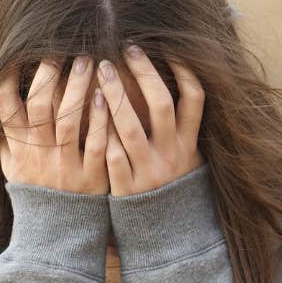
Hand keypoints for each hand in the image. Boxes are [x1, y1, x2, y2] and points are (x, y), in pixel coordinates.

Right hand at [0, 56, 109, 194]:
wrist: (57, 235)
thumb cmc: (35, 194)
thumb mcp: (13, 168)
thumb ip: (7, 139)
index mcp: (19, 148)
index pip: (6, 108)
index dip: (9, 80)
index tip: (18, 56)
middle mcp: (39, 155)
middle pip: (41, 107)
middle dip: (50, 75)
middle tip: (63, 50)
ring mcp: (64, 165)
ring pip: (69, 120)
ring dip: (78, 88)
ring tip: (89, 61)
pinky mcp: (90, 177)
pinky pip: (95, 144)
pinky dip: (100, 120)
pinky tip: (107, 96)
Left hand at [97, 45, 204, 195]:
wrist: (166, 235)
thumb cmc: (170, 184)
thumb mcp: (185, 155)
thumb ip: (179, 125)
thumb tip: (173, 78)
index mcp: (189, 144)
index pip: (195, 99)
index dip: (185, 71)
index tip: (168, 47)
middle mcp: (172, 155)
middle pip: (161, 106)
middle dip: (144, 74)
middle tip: (127, 49)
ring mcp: (149, 171)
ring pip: (130, 128)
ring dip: (115, 96)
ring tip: (100, 70)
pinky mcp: (126, 189)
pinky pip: (111, 155)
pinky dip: (100, 132)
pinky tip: (86, 109)